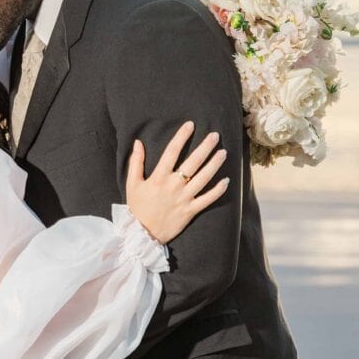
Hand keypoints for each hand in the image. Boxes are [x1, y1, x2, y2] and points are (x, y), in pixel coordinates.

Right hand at [126, 121, 229, 243]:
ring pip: (204, 178)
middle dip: (205, 147)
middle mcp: (173, 185)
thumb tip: (137, 142)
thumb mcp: (132, 183)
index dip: (182, 136)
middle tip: (215, 135)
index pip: (172, 151)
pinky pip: (207, 199)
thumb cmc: (137, 207)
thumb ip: (136, 162)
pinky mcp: (190, 211)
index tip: (190, 125)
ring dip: (215, 164)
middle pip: (193, 162)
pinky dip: (218, 190)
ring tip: (223, 153)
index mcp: (159, 177)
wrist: (142, 234)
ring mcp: (184, 198)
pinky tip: (226, 181)